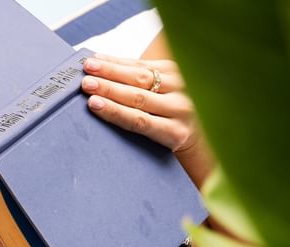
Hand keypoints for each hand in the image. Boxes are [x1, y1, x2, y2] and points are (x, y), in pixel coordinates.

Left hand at [81, 53, 196, 150]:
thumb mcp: (164, 93)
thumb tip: (101, 70)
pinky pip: (139, 122)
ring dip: (110, 92)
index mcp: (176, 73)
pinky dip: (116, 113)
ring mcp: (179, 110)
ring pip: (137, 99)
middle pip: (138, 79)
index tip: (92, 60)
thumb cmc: (173, 117)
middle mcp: (180, 88)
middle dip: (109, 74)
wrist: (203, 143)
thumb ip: (141, 82)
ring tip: (89, 89)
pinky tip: (99, 107)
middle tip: (86, 72)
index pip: (139, 66)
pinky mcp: (175, 132)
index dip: (114, 63)